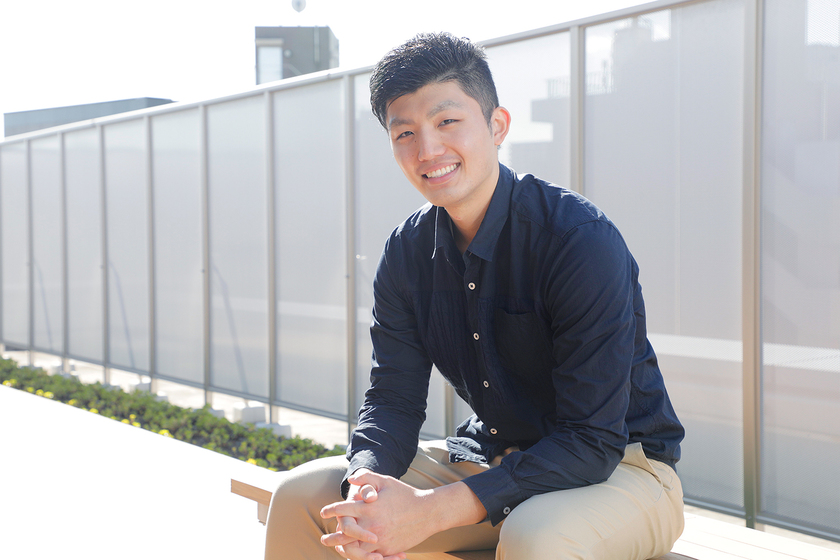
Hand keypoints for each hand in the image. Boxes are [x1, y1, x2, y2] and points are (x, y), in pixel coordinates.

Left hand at [320, 472, 436, 558]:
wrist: (428, 512)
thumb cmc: (405, 494)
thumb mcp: (385, 481)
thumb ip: (366, 478)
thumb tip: (350, 480)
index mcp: (368, 508)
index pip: (342, 510)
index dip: (331, 510)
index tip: (324, 511)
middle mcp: (371, 525)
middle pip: (344, 534)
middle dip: (332, 536)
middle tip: (324, 538)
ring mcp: (379, 539)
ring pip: (354, 549)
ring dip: (343, 549)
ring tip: (338, 547)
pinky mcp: (387, 549)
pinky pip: (369, 556)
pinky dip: (360, 556)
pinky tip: (355, 553)